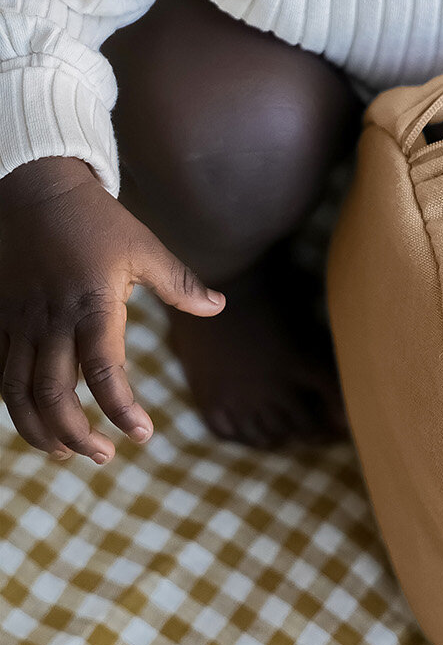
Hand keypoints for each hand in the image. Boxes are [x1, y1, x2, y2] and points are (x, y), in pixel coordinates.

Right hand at [0, 157, 224, 463]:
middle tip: (102, 455)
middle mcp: (51, 319)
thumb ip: (179, 283)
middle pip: (53, 393)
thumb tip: (219, 306)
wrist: (35, 189)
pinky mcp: (0, 319)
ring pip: (18, 392)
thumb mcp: (144, 247)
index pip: (105, 370)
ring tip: (65, 453)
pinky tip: (34, 421)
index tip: (142, 434)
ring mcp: (20, 321)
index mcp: (92, 303)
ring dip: (39, 430)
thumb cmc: (96, 219)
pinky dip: (14, 405)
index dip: (121, 408)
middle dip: (75, 433)